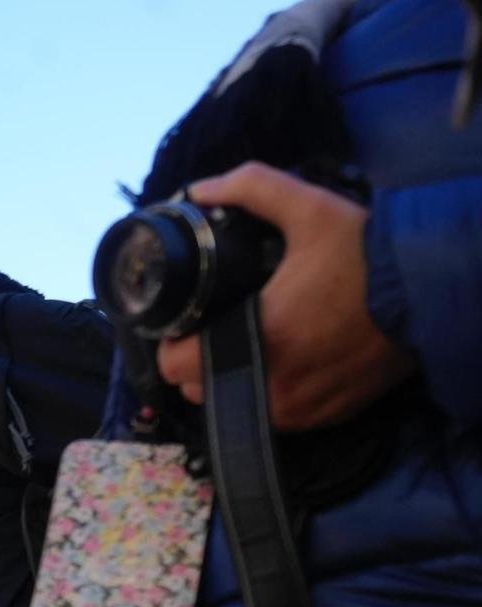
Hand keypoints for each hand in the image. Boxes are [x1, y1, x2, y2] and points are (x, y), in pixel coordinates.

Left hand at [155, 162, 415, 430]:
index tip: (188, 322)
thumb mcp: (310, 207)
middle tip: (218, 328)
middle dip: (198, 362)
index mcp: (260, 338)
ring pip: (233, 406)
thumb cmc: (366, 252)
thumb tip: (200, 189)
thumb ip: (251, 188)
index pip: (175, 367)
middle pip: (198, 389)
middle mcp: (274, 384)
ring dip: (230, 380)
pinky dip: (269, 393)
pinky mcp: (325, 418)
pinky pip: (275, 416)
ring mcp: (300, 409)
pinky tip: (282, 361)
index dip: (173, 343)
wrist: (433, 291)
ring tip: (248, 343)